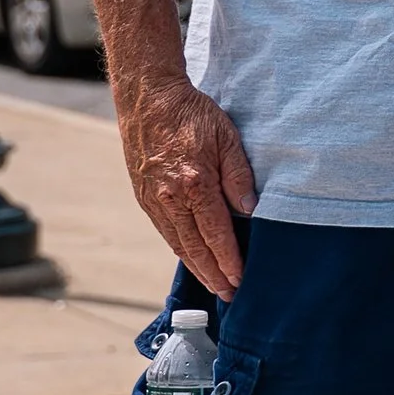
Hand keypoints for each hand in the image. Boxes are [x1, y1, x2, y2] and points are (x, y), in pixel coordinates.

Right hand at [115, 71, 256, 292]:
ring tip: (213, 284)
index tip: (240, 279)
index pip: (216, 233)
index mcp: (194, 183)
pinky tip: (192, 258)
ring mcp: (153, 199)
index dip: (229, 259)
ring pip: (177, 244)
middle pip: (195, 248)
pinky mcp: (144, 197)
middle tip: (229, 295)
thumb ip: (239, 177)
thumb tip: (249, 212)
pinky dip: (180, 249)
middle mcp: (170, 197)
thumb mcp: (227, 137)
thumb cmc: (192, 114)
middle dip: (213, 275)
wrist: (148, 99)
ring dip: (196, 268)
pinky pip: (165, 231)